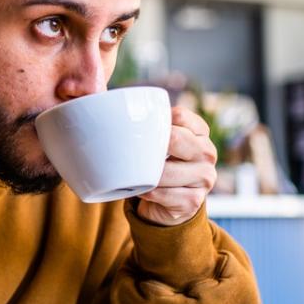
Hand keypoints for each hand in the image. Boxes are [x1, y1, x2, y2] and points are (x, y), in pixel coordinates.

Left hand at [137, 107, 216, 225]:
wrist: (167, 204)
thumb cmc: (157, 164)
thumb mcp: (157, 141)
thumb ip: (145, 122)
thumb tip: (96, 99)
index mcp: (200, 131)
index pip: (180, 116)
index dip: (156, 121)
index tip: (139, 129)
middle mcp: (207, 152)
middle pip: (176, 140)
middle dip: (150, 147)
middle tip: (132, 152)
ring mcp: (204, 178)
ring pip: (167, 171)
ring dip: (145, 173)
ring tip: (134, 173)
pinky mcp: (194, 201)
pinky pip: (163, 194)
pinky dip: (147, 192)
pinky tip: (142, 189)